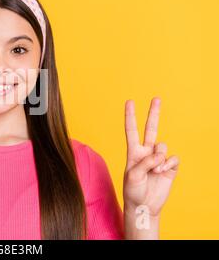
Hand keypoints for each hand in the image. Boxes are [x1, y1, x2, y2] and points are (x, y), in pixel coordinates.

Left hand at [123, 97, 179, 217]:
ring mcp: (158, 159)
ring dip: (159, 158)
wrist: (144, 206)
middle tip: (156, 98)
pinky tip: (162, 172)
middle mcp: (146, 152)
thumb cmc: (133, 191)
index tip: (130, 102)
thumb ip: (144, 162)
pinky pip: (173, 158)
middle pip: (151, 129)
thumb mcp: (133, 176)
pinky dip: (168, 164)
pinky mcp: (169, 167)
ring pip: (163, 147)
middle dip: (153, 114)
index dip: (130, 116)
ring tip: (154, 170)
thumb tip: (159, 155)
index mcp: (133, 152)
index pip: (131, 130)